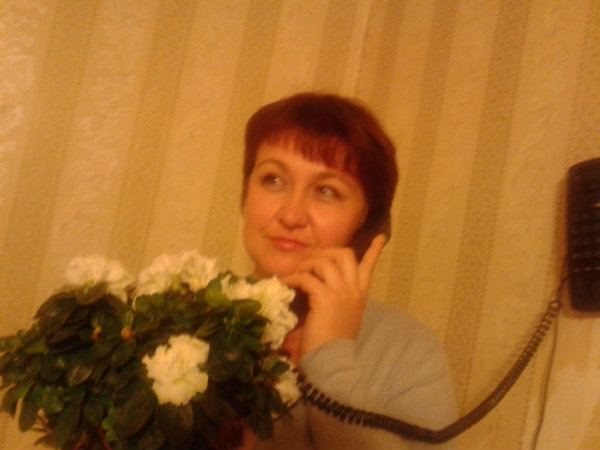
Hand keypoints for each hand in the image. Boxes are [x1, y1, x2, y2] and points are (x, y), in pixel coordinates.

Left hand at [281, 234, 385, 358]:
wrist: (333, 361)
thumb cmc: (335, 342)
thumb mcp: (345, 316)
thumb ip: (339, 298)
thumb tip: (321, 285)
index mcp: (361, 294)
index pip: (369, 266)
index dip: (374, 250)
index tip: (380, 236)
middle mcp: (354, 288)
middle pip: (344, 254)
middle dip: (325, 252)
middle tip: (311, 260)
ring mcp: (341, 291)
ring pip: (324, 261)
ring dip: (306, 264)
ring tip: (296, 274)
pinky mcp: (324, 297)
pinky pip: (306, 277)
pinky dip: (293, 278)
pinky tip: (285, 283)